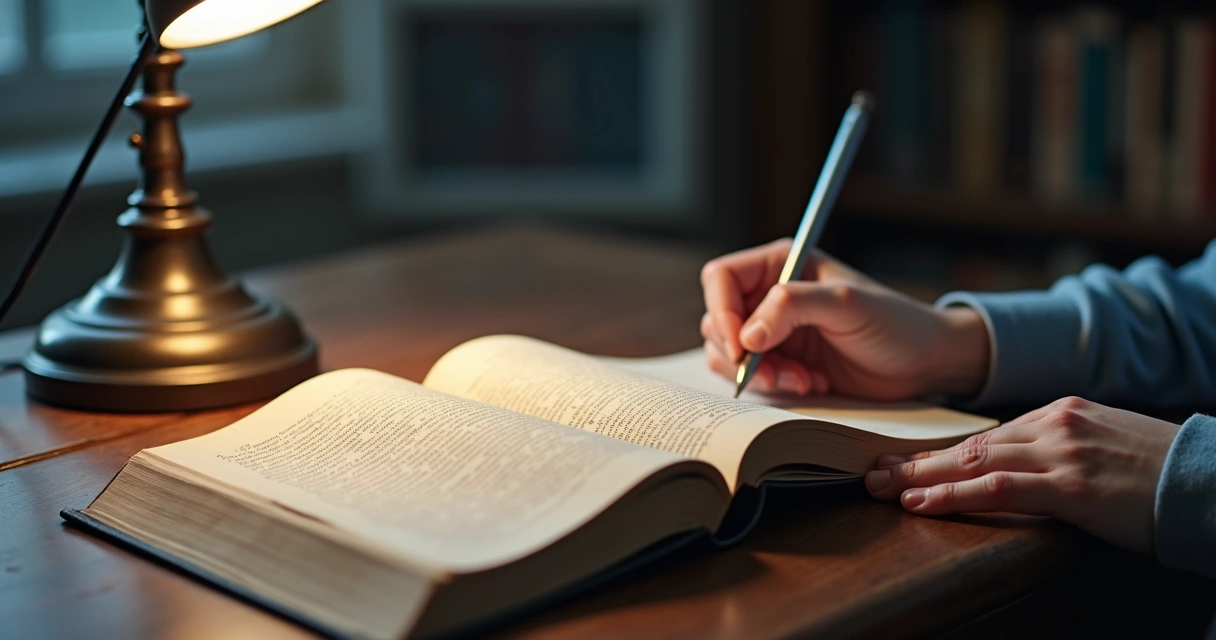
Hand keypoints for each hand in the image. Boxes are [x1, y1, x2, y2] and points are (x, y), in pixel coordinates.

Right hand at [700, 238, 989, 399]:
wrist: (924, 363)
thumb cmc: (894, 323)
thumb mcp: (847, 304)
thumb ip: (792, 307)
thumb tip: (746, 335)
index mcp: (781, 264)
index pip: (721, 279)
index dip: (723, 312)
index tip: (741, 346)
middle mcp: (769, 295)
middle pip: (718, 319)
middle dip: (740, 352)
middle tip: (774, 373)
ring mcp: (773, 330)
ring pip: (728, 352)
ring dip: (758, 373)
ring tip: (801, 380)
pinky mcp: (781, 362)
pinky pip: (750, 376)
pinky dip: (772, 386)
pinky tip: (810, 383)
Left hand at [865, 397, 1181, 551]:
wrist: (1210, 479)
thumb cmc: (1159, 470)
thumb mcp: (1102, 445)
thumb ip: (1057, 449)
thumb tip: (1014, 467)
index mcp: (1060, 413)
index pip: (986, 435)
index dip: (942, 453)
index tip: (906, 464)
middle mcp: (1054, 424)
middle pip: (970, 443)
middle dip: (917, 461)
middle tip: (872, 474)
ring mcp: (1061, 451)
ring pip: (974, 461)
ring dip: (922, 477)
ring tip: (882, 489)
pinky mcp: (1070, 484)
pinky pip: (997, 487)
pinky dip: (954, 494)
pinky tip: (922, 501)